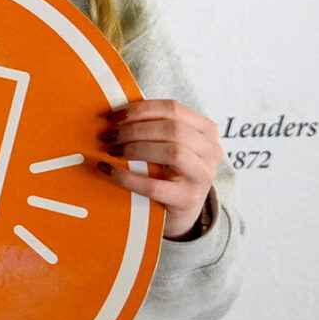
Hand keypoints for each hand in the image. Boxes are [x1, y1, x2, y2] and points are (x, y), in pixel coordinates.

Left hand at [96, 99, 222, 239]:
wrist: (178, 211)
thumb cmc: (167, 171)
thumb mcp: (165, 144)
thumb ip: (149, 127)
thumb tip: (111, 113)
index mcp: (205, 130)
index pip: (173, 109)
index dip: (140, 109)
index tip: (112, 116)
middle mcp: (211, 150)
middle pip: (172, 129)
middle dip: (134, 130)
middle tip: (108, 135)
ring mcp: (203, 176)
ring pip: (172, 152)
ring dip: (135, 149)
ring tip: (111, 150)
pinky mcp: (188, 199)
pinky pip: (153, 185)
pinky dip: (126, 176)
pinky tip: (108, 169)